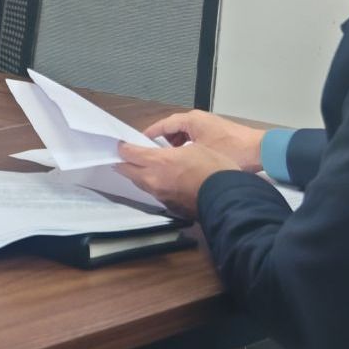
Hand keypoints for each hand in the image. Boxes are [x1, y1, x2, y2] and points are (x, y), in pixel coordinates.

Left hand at [116, 142, 241, 218]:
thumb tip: (164, 155)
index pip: (129, 153)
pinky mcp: (168, 205)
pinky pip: (153, 192)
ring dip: (136, 173)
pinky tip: (158, 180)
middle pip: (126, 170)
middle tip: (123, 155)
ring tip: (139, 166)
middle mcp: (153, 179)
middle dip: (123, 161)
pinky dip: (151, 184)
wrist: (227, 197)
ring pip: (138, 182)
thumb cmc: (214, 168)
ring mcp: (160, 194)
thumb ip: (171, 151)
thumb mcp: (193, 148)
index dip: (123, 147)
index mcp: (159, 161)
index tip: (121, 144)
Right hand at [137, 110, 266, 172]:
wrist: (261, 150)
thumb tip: (165, 161)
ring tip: (169, 159)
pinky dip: (187, 145)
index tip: (138, 144)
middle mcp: (198, 118)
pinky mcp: (215, 131)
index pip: (163, 125)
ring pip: (183, 132)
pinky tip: (187, 158)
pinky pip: (193, 136)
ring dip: (175, 144)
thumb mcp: (201, 154)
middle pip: (172, 128)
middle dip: (162, 141)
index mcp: (191, 120)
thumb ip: (180, 155)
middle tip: (152, 155)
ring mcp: (208, 124)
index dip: (149, 135)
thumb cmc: (231, 151)